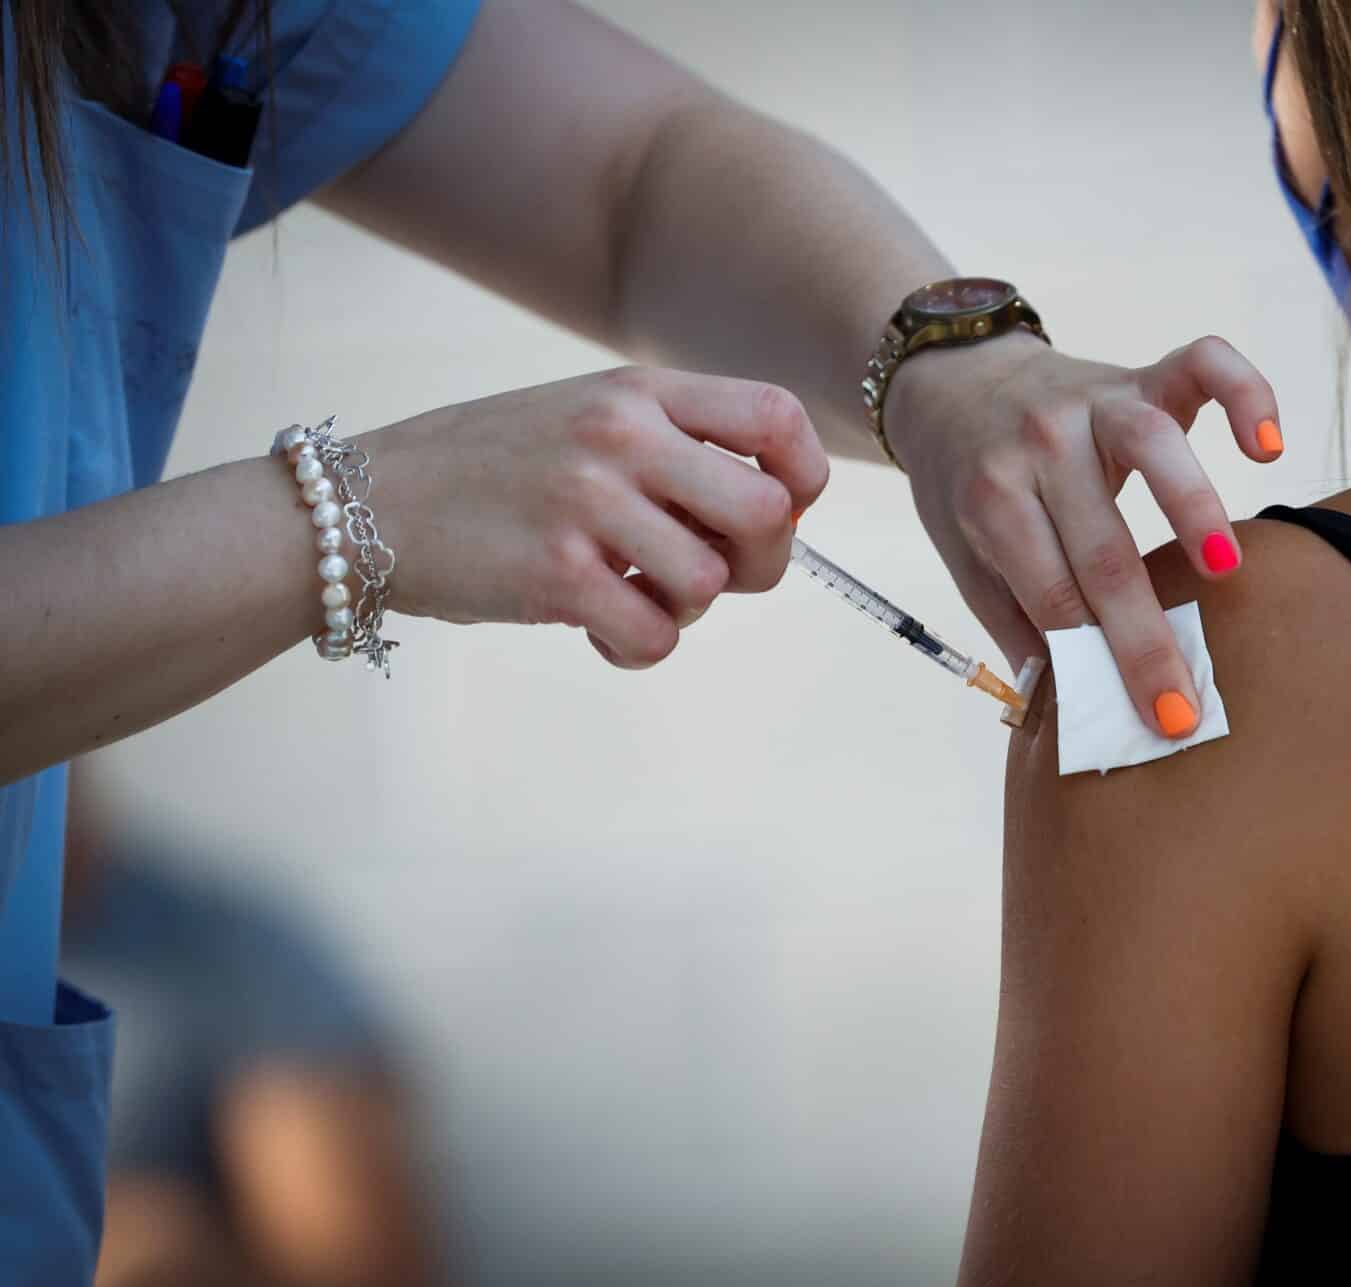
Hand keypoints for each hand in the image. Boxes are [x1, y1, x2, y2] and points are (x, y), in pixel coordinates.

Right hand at [365, 367, 828, 667]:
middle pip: (768, 513)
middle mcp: (620, 436)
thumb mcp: (586, 415)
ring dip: (683, 608)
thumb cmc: (490, 469)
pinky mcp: (555, 575)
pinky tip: (599, 629)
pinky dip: (639, 647)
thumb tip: (779, 511)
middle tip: (710, 572)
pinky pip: (656, 636)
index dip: (803, 476)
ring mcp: (587, 504)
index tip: (781, 510)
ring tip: (630, 593)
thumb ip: (675, 444)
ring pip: (711, 584)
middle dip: (759, 562)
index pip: (776, 416)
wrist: (365, 504)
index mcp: (637, 391)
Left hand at [886, 334, 1280, 736]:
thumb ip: (1016, 620)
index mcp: (993, 500)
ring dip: (1193, 508)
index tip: (1143, 722)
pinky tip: (1267, 445)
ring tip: (1227, 571)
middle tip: (1188, 705)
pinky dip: (1244, 392)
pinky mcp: (1139, 375)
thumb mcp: (966, 554)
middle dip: (1146, 635)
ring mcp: (1094, 402)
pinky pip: (1202, 363)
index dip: (1097, 661)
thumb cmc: (970, 484)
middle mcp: (1042, 445)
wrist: (954, 380)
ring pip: (1152, 445)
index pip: (1054, 593)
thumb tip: (1072, 703)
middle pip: (1102, 548)